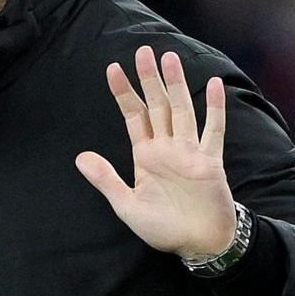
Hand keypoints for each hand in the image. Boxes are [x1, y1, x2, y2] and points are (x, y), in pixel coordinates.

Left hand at [76, 46, 236, 260]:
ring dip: (176, 85)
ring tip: (169, 58)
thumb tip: (80, 157)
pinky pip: (213, 131)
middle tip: (143, 51)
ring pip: (182, 110)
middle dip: (149, 79)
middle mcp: (168, 147)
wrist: (198, 244)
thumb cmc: (164, 227)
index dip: (124, 93)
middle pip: (157, 105)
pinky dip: (215, 109)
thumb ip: (106, 179)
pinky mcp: (210, 162)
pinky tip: (214, 86)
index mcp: (146, 155)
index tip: (113, 68)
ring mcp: (189, 152)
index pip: (133, 116)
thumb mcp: (127, 205)